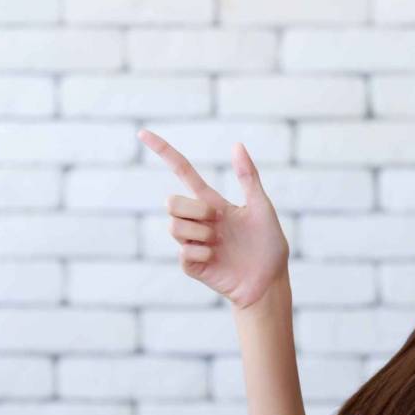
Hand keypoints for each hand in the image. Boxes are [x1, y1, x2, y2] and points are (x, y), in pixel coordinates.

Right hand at [138, 128, 289, 309]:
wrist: (270, 282)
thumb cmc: (268, 245)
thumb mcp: (261, 207)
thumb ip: (248, 177)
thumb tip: (237, 144)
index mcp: (213, 203)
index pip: (183, 172)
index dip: (165, 152)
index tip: (144, 132)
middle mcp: (199, 221)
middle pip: (171, 202)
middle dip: (191, 208)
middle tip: (215, 220)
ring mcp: (194, 243)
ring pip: (174, 227)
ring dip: (199, 232)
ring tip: (219, 243)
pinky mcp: (192, 267)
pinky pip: (184, 253)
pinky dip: (201, 254)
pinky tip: (216, 260)